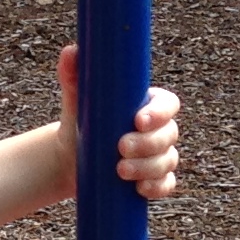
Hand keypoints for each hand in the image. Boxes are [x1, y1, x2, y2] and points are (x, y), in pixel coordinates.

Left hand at [55, 45, 184, 201]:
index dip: (159, 112)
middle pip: (169, 135)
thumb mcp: (77, 99)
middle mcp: (159, 130)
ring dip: (148, 167)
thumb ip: (75, 74)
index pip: (168, 104)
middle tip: (121, 147)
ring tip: (119, 170)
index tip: (138, 119)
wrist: (70, 158)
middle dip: (148, 143)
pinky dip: (156, 187)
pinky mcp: (152, 179)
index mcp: (149, 105)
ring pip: (167, 161)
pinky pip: (165, 184)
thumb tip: (72, 51)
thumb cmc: (81, 121)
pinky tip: (140, 189)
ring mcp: (159, 156)